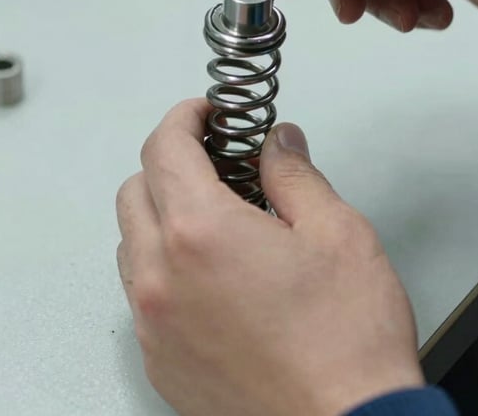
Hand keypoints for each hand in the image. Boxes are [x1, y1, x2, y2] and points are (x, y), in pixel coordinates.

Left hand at [116, 99, 422, 415]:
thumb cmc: (347, 343)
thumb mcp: (336, 233)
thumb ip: (295, 175)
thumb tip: (278, 144)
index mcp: (202, 232)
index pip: (163, 148)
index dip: (182, 118)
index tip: (202, 115)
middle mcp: (162, 278)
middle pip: (135, 191)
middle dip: (169, 164)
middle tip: (212, 161)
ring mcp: (155, 326)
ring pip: (131, 244)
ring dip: (161, 216)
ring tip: (213, 219)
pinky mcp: (161, 363)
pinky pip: (141, 296)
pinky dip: (162, 268)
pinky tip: (210, 275)